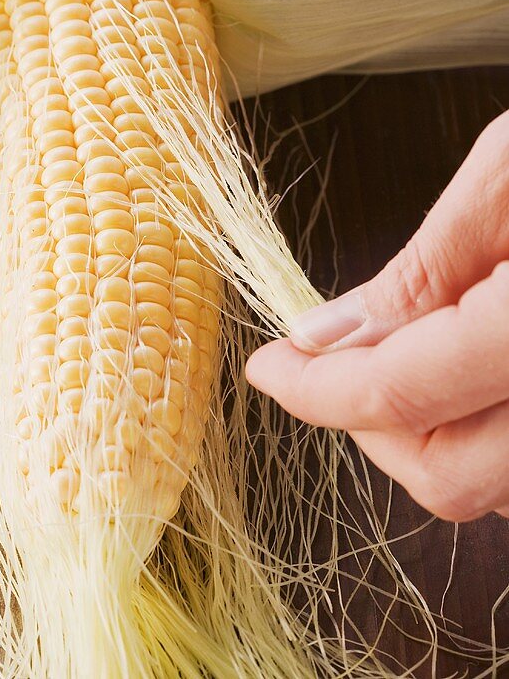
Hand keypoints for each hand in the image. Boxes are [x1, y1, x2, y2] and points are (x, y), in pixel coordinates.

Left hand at [247, 111, 508, 522]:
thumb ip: (426, 269)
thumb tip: (329, 333)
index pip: (404, 395)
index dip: (318, 389)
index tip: (270, 368)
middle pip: (448, 477)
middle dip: (364, 424)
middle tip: (322, 363)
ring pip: (496, 489)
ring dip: (424, 435)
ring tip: (397, 355)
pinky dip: (485, 434)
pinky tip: (466, 370)